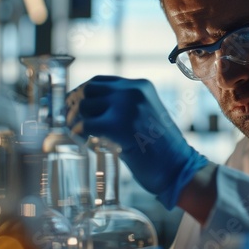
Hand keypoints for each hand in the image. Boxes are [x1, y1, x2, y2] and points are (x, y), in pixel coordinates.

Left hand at [66, 75, 208, 208]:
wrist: (179, 167)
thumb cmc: (162, 148)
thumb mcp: (146, 115)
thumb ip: (123, 108)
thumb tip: (89, 110)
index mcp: (141, 86)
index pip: (100, 81)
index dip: (81, 92)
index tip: (73, 105)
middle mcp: (133, 91)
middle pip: (88, 89)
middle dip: (73, 105)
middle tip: (68, 121)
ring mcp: (127, 107)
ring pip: (83, 105)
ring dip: (73, 120)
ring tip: (76, 133)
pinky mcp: (119, 126)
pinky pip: (85, 125)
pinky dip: (77, 133)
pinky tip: (82, 142)